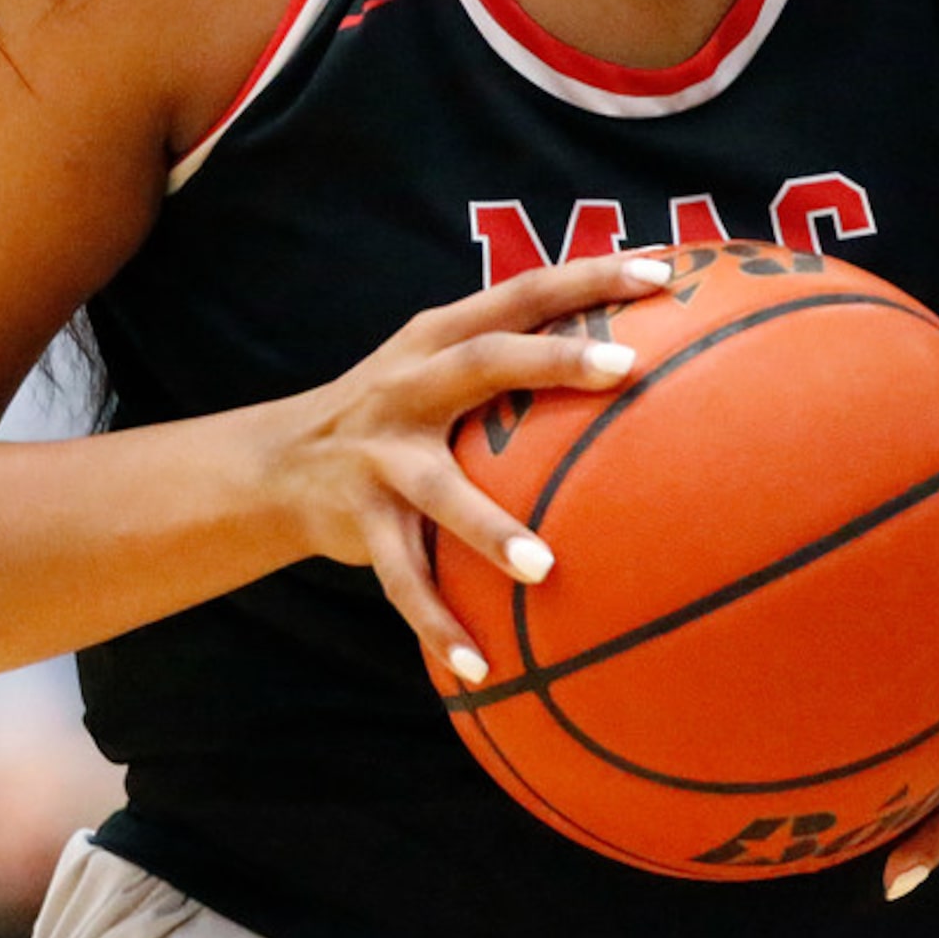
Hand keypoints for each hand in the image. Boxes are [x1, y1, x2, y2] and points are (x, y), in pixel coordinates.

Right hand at [272, 252, 668, 683]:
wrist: (278, 463)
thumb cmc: (401, 410)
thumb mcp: (442, 364)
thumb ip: (517, 352)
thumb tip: (639, 349)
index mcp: (442, 336)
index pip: (523, 292)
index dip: (588, 276)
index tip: (660, 270)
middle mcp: (411, 384)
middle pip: (485, 359)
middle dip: (550, 361)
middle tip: (622, 368)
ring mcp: (381, 453)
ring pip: (439, 491)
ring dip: (489, 529)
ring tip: (544, 570)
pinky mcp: (359, 520)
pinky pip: (402, 579)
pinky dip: (437, 622)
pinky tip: (479, 667)